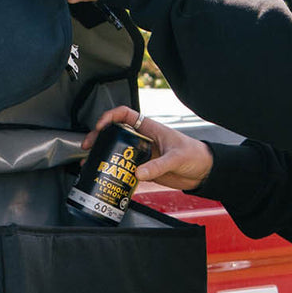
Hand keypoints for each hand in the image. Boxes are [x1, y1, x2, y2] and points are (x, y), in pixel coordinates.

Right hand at [87, 106, 213, 191]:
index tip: (100, 126)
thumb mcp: (176, 158)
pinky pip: (124, 170)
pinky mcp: (143, 169)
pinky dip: (114, 173)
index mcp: (149, 128)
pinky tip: (104, 177)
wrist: (203, 171)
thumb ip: (158, 166)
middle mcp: (142, 139)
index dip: (110, 117)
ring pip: (116, 152)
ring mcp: (141, 154)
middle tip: (89, 147)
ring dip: (102, 156)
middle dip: (98, 138)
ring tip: (89, 164)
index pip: (125, 115)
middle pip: (114, 133)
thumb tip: (137, 173)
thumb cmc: (195, 155)